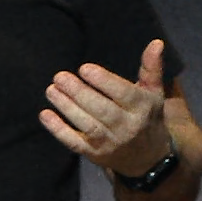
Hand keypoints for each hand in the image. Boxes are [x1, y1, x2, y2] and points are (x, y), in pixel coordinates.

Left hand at [41, 39, 172, 172]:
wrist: (147, 158)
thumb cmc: (146, 116)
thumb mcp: (153, 93)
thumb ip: (151, 68)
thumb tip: (156, 42)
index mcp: (142, 108)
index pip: (123, 94)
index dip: (104, 81)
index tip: (84, 68)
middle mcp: (127, 127)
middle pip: (102, 110)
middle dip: (79, 93)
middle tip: (60, 76)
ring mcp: (110, 142)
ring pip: (87, 125)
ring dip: (67, 108)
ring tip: (51, 90)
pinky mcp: (94, 154)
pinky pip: (75, 143)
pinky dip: (59, 130)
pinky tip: (45, 115)